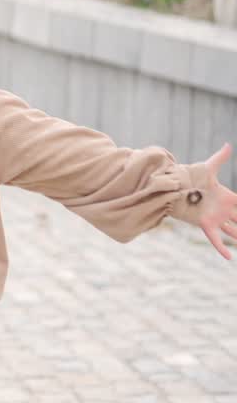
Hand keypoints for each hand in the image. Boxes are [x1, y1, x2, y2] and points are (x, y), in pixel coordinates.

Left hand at [196, 143, 236, 259]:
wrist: (173, 185)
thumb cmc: (189, 175)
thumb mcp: (207, 168)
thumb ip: (219, 158)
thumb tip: (228, 145)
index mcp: (227, 196)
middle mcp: (223, 208)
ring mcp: (215, 217)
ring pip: (233, 230)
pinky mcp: (205, 224)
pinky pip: (215, 239)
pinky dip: (221, 247)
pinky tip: (229, 258)